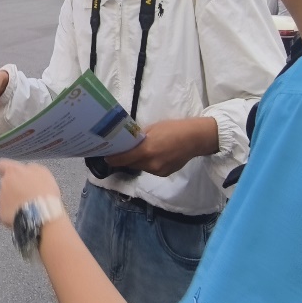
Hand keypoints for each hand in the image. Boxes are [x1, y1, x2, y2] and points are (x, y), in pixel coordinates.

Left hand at [0, 160, 60, 227]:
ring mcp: (1, 199)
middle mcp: (4, 183)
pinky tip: (24, 214)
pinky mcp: (2, 213)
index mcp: (13, 171)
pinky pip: (5, 212)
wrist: (41, 214)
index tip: (2, 170)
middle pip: (6, 183)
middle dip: (13, 187)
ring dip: (14, 200)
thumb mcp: (42, 172)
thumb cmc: (43, 193)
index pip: (1, 164)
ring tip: (28, 206)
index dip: (2, 167)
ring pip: (6, 198)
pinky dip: (12, 213)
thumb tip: (26, 169)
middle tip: (26, 193)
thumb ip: (30, 168)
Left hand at [104, 117, 218, 176]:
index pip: (122, 159)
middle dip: (124, 159)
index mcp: (146, 151)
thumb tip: (127, 142)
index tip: (106, 156)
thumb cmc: (172, 129)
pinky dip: (147, 163)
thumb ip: (138, 138)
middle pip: (130, 164)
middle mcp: (150, 164)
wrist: (195, 139)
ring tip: (139, 151)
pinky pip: (150, 169)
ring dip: (136, 161)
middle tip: (120, 151)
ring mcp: (158, 171)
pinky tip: (153, 155)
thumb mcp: (151, 129)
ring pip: (140, 167)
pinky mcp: (164, 174)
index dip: (112, 159)